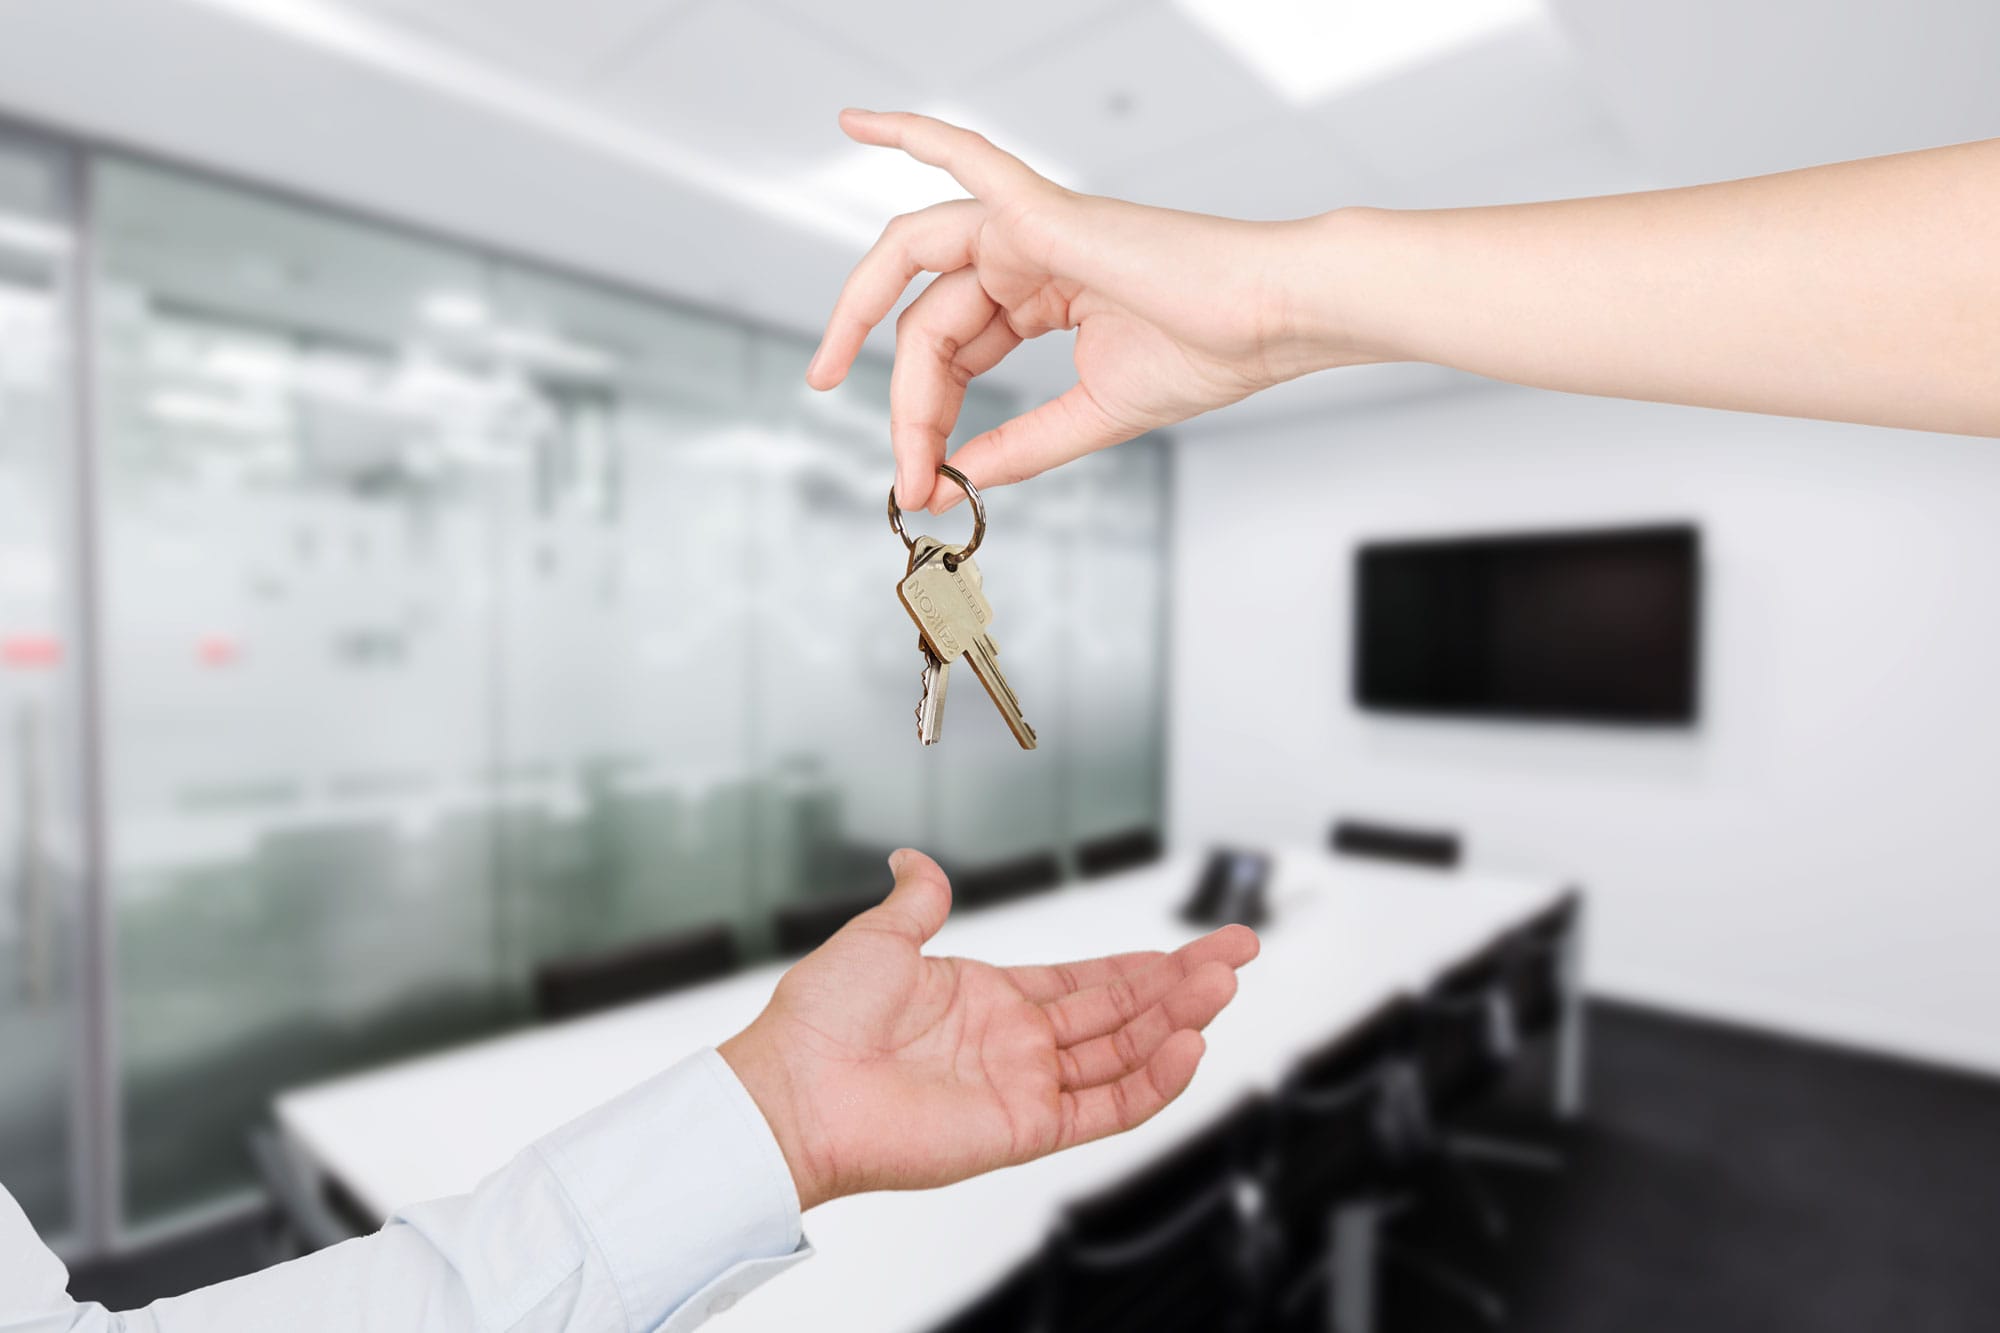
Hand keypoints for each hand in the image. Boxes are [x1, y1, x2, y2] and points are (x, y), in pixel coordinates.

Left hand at [719, 849, 1258, 1209]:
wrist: (793, 1089)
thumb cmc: (819, 1020)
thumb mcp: (878, 936)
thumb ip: (919, 900)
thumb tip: (917, 860)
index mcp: (988, 998)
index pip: (1089, 981)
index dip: (1146, 963)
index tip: (1199, 945)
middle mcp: (1014, 1044)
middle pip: (1121, 1013)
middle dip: (1183, 984)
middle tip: (1238, 954)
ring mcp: (1023, 1087)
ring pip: (1123, 1055)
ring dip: (1177, 1022)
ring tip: (1223, 987)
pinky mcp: (1023, 1129)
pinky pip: (1104, 1107)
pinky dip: (1150, 1082)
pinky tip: (1186, 1047)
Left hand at [807, 109, 1373, 512]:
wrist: (1275, 321)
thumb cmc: (1213, 353)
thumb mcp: (1093, 416)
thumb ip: (1020, 446)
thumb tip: (952, 479)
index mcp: (1040, 294)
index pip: (952, 352)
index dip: (926, 418)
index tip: (919, 484)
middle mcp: (1026, 253)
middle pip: (926, 320)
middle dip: (902, 397)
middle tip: (899, 466)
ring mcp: (1032, 224)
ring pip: (917, 262)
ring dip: (859, 310)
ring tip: (828, 368)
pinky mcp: (1045, 208)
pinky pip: (966, 157)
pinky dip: (911, 133)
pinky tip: (857, 122)